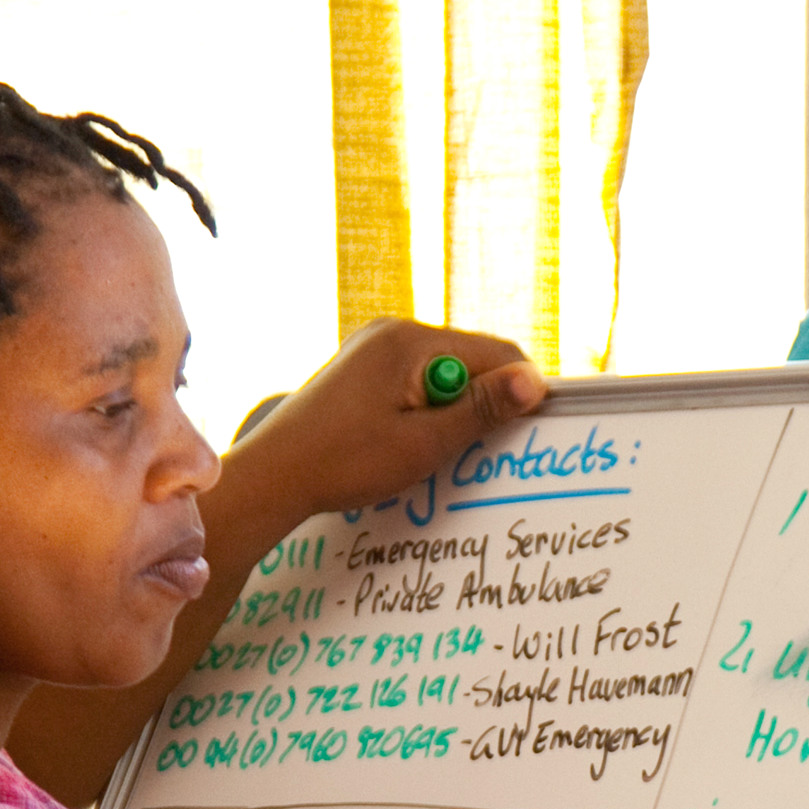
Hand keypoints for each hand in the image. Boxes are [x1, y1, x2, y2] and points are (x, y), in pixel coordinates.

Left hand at [227, 317, 548, 517]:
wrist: (273, 476)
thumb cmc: (345, 462)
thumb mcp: (424, 442)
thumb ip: (482, 410)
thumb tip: (535, 382)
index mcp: (410, 340)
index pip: (496, 353)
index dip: (518, 393)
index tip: (523, 435)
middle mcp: (392, 332)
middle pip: (471, 361)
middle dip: (480, 405)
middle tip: (466, 452)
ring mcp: (374, 347)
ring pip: (443, 375)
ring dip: (450, 413)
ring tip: (427, 450)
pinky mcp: (362, 368)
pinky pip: (415, 382)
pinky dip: (424, 411)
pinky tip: (405, 442)